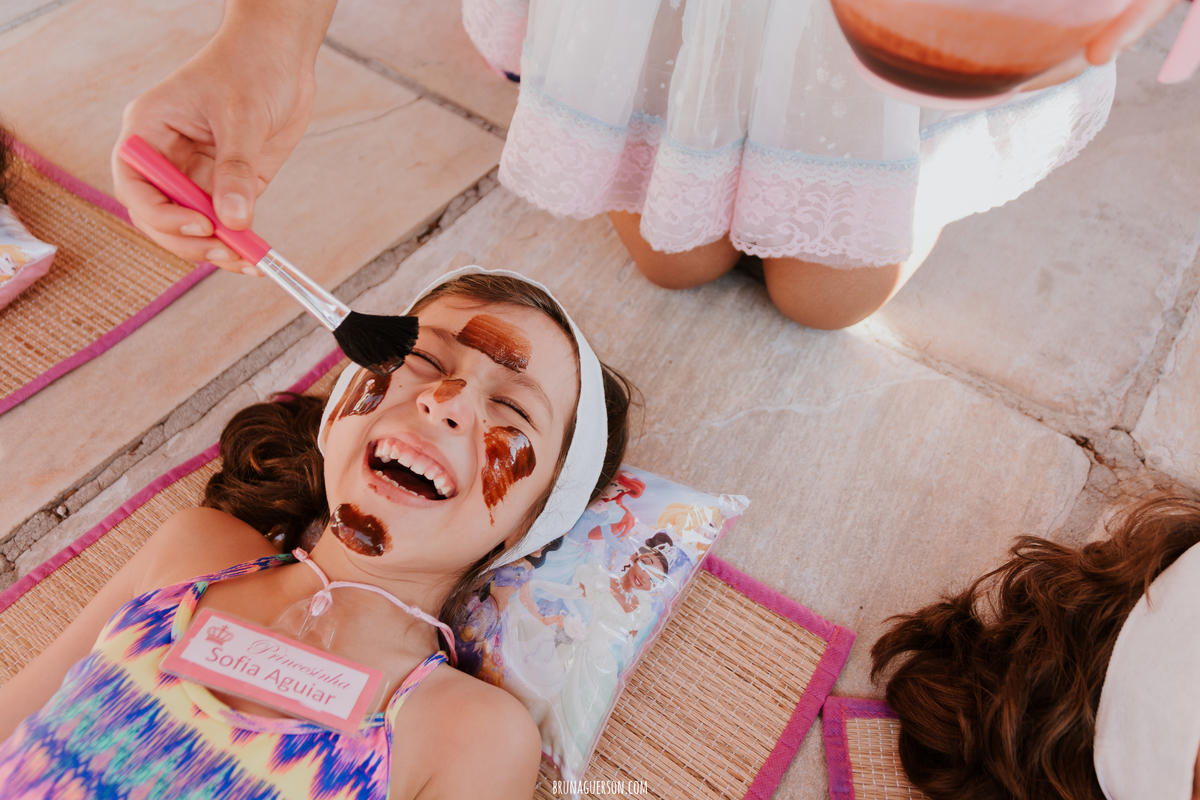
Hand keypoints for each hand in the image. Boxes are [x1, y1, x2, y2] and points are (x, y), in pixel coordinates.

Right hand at [112, 21, 317, 272]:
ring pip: (191, 227)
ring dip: (215, 249)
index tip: (200, 224)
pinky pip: (225, 223)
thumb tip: (233, 219)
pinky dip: (238, 243)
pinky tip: (257, 259)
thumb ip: (236, 169)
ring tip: (247, 262)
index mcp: (148, 131)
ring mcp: (196, 174)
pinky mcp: (228, 185)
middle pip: (158, 215)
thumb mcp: (242, 116)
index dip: (160, 213)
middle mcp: (166, 158)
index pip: (135, 185)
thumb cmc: (250, 66)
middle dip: (188, 239)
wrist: (283, 55)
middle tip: (225, 250)